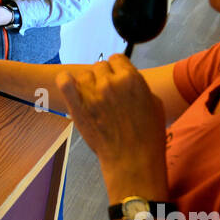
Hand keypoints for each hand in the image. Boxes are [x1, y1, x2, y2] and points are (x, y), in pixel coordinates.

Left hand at [55, 55, 167, 199]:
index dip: (118, 68)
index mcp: (131, 78)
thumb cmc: (149, 135)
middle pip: (100, 66)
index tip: (118, 78)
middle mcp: (110, 82)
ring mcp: (91, 94)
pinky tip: (69, 85)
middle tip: (108, 94)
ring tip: (95, 99)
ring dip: (89, 84)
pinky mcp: (77, 107)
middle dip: (104, 77)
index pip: (117, 59)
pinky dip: (66, 81)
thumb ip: (138, 85)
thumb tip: (127, 79)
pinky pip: (64, 83)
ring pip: (84, 76)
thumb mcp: (154, 103)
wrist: (133, 160)